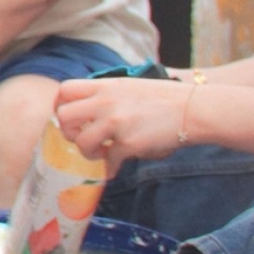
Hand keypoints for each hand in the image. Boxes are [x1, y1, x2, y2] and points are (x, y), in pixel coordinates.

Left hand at [52, 77, 191, 168]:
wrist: (193, 109)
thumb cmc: (164, 99)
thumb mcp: (130, 87)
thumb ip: (107, 95)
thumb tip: (87, 112)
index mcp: (106, 85)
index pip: (65, 90)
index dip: (61, 107)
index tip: (71, 119)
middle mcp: (106, 101)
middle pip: (65, 116)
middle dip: (69, 132)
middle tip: (82, 139)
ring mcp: (116, 122)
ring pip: (82, 142)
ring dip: (89, 153)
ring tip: (102, 154)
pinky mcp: (129, 142)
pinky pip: (109, 162)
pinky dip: (111, 168)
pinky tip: (116, 168)